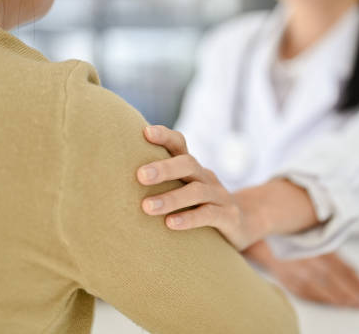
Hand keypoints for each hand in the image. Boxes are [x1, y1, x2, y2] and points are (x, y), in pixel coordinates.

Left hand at [137, 125, 262, 250]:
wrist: (245, 223)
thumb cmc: (201, 206)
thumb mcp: (185, 189)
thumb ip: (162, 183)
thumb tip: (114, 177)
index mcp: (193, 169)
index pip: (180, 145)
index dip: (165, 136)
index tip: (144, 132)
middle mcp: (207, 177)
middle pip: (188, 164)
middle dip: (164, 168)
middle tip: (139, 175)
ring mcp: (220, 196)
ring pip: (197, 191)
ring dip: (171, 198)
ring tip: (146, 207)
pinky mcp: (229, 217)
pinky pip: (209, 215)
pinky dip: (189, 219)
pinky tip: (170, 224)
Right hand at [244, 241, 358, 307]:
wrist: (262, 234)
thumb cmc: (292, 236)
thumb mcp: (315, 239)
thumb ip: (333, 254)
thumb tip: (354, 274)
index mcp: (319, 247)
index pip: (344, 268)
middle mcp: (309, 258)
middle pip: (336, 280)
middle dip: (352, 293)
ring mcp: (296, 270)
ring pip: (321, 289)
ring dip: (337, 299)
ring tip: (351, 305)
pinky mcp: (286, 279)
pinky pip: (305, 293)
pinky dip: (318, 299)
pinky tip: (328, 303)